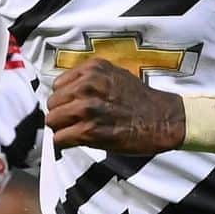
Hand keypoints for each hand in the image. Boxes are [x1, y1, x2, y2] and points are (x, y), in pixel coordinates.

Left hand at [46, 59, 184, 153]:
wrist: (161, 119)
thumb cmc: (140, 98)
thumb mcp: (115, 74)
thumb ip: (89, 78)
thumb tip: (66, 89)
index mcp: (92, 70)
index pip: (57, 85)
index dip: (64, 98)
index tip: (73, 106)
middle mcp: (87, 86)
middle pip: (52, 103)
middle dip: (61, 114)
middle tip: (74, 121)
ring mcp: (87, 109)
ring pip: (52, 121)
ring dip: (62, 129)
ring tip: (75, 131)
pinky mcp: (89, 131)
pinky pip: (60, 139)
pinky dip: (65, 143)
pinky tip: (77, 141)